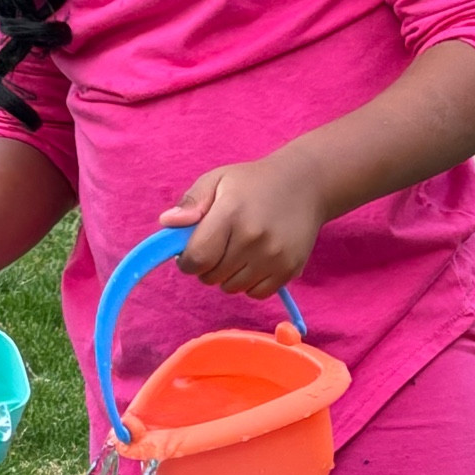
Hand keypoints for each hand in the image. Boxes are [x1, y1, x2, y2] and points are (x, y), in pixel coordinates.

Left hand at [159, 153, 328, 297]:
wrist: (306, 184)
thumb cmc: (253, 183)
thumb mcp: (218, 180)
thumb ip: (191, 202)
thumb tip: (167, 223)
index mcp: (231, 214)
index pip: (196, 258)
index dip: (188, 260)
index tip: (193, 251)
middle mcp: (253, 238)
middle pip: (211, 277)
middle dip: (208, 266)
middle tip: (221, 244)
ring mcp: (274, 256)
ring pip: (232, 288)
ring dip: (229, 276)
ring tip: (240, 250)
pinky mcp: (289, 270)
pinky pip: (255, 294)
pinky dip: (250, 283)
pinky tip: (256, 260)